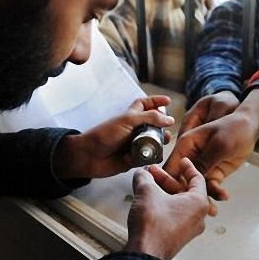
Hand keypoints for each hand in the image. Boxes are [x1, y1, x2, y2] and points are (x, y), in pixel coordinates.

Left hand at [53, 96, 174, 178]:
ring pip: (154, 142)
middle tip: (167, 129)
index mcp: (131, 116)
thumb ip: (150, 118)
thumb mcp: (128, 120)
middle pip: (155, 125)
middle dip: (163, 127)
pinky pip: (148, 157)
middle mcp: (135, 129)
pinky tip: (151, 155)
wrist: (89, 156)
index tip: (168, 102)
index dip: (156, 101)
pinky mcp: (135, 158)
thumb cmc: (104, 134)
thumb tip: (169, 120)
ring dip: (160, 142)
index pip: (146, 104)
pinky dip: (151, 156)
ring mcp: (135, 144)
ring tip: (163, 142)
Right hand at [124, 158, 213, 259]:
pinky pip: (174, 215)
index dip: (187, 167)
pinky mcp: (177, 237)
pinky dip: (164, 205)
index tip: (182, 161)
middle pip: (186, 191)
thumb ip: (144, 177)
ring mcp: (188, 229)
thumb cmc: (153, 228)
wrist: (145, 254)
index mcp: (198, 203)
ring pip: (179, 204)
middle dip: (168, 179)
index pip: (197, 178)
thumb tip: (142, 174)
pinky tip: (149, 202)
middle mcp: (198, 217)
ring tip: (149, 185)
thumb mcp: (146, 192)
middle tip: (155, 173)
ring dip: (164, 192)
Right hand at [164, 89, 258, 199]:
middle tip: (193, 207)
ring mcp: (202, 166)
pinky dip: (216, 193)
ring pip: (196, 186)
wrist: (250, 128)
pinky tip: (223, 196)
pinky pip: (211, 186)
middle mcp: (191, 157)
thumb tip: (192, 177)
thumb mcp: (219, 144)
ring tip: (211, 209)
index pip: (171, 166)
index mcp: (186, 144)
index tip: (172, 196)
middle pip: (181, 180)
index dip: (168, 182)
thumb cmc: (233, 127)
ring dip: (203, 197)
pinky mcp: (213, 172)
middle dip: (186, 195)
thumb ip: (205, 161)